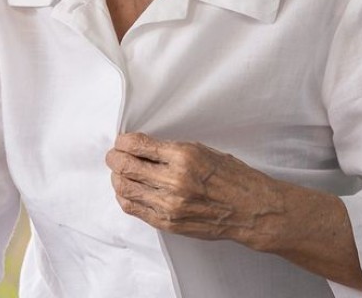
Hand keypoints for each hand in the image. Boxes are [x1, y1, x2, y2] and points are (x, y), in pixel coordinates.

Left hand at [105, 132, 283, 250]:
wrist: (248, 208)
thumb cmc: (232, 177)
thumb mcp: (204, 151)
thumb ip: (173, 151)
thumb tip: (145, 148)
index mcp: (184, 156)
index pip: (139, 146)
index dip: (124, 141)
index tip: (122, 140)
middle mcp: (173, 180)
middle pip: (127, 167)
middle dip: (115, 158)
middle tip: (114, 154)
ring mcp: (168, 204)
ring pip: (126, 189)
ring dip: (117, 177)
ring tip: (119, 171)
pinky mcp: (167, 222)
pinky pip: (134, 208)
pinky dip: (125, 197)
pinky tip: (127, 190)